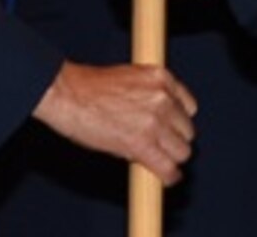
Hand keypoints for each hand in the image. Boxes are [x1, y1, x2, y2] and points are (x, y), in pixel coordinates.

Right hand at [32, 61, 197, 185]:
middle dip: (174, 140)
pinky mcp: (143, 145)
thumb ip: (149, 96)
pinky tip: (165, 178)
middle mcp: (163, 98)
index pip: (189, 107)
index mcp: (161, 77)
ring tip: (158, 161)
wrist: (67, 95)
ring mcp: (155, 122)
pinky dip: (169, 176)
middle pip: (187, 131)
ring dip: (171, 158)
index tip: (171, 129)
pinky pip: (168, 168)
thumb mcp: (129, 80)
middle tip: (159, 146)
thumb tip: (158, 122)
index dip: (178, 121)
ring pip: (182, 151)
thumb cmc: (88, 88)